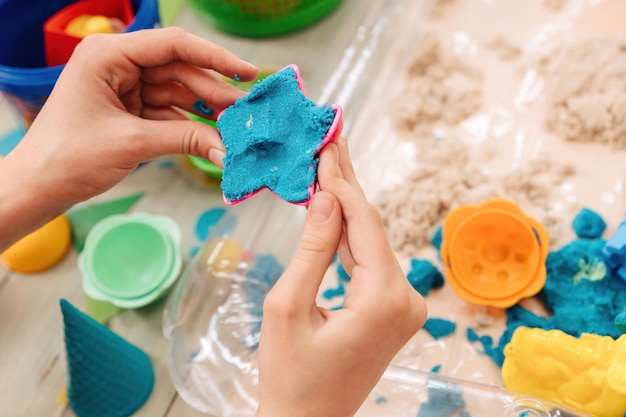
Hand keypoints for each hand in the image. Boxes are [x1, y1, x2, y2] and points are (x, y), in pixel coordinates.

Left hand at [0, 27, 257, 248]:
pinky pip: (168, 112)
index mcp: (108, 55)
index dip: (214, 57)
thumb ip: (184, 140)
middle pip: (179, 70)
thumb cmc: (68, 157)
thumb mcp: (131, 143)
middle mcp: (118, 65)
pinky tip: (211, 137)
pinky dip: (189, 126)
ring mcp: (124, 88)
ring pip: (176, 92)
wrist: (38, 187)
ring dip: (204, 110)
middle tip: (245, 111)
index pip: (173, 45)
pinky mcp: (129, 110)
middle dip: (212, 91)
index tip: (247, 73)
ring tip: (234, 126)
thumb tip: (228, 150)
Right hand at [256, 137, 426, 416]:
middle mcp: (405, 300)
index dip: (342, 182)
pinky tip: (335, 209)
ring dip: (348, 207)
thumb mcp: (288, 306)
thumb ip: (312, 248)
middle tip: (333, 139)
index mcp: (382, 300)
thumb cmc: (289, 375)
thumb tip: (328, 198)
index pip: (364, 223)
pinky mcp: (394, 310)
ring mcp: (404, 306)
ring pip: (372, 242)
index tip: (326, 145)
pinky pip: (371, 262)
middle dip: (349, 184)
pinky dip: (351, 237)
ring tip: (329, 164)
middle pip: (373, 228)